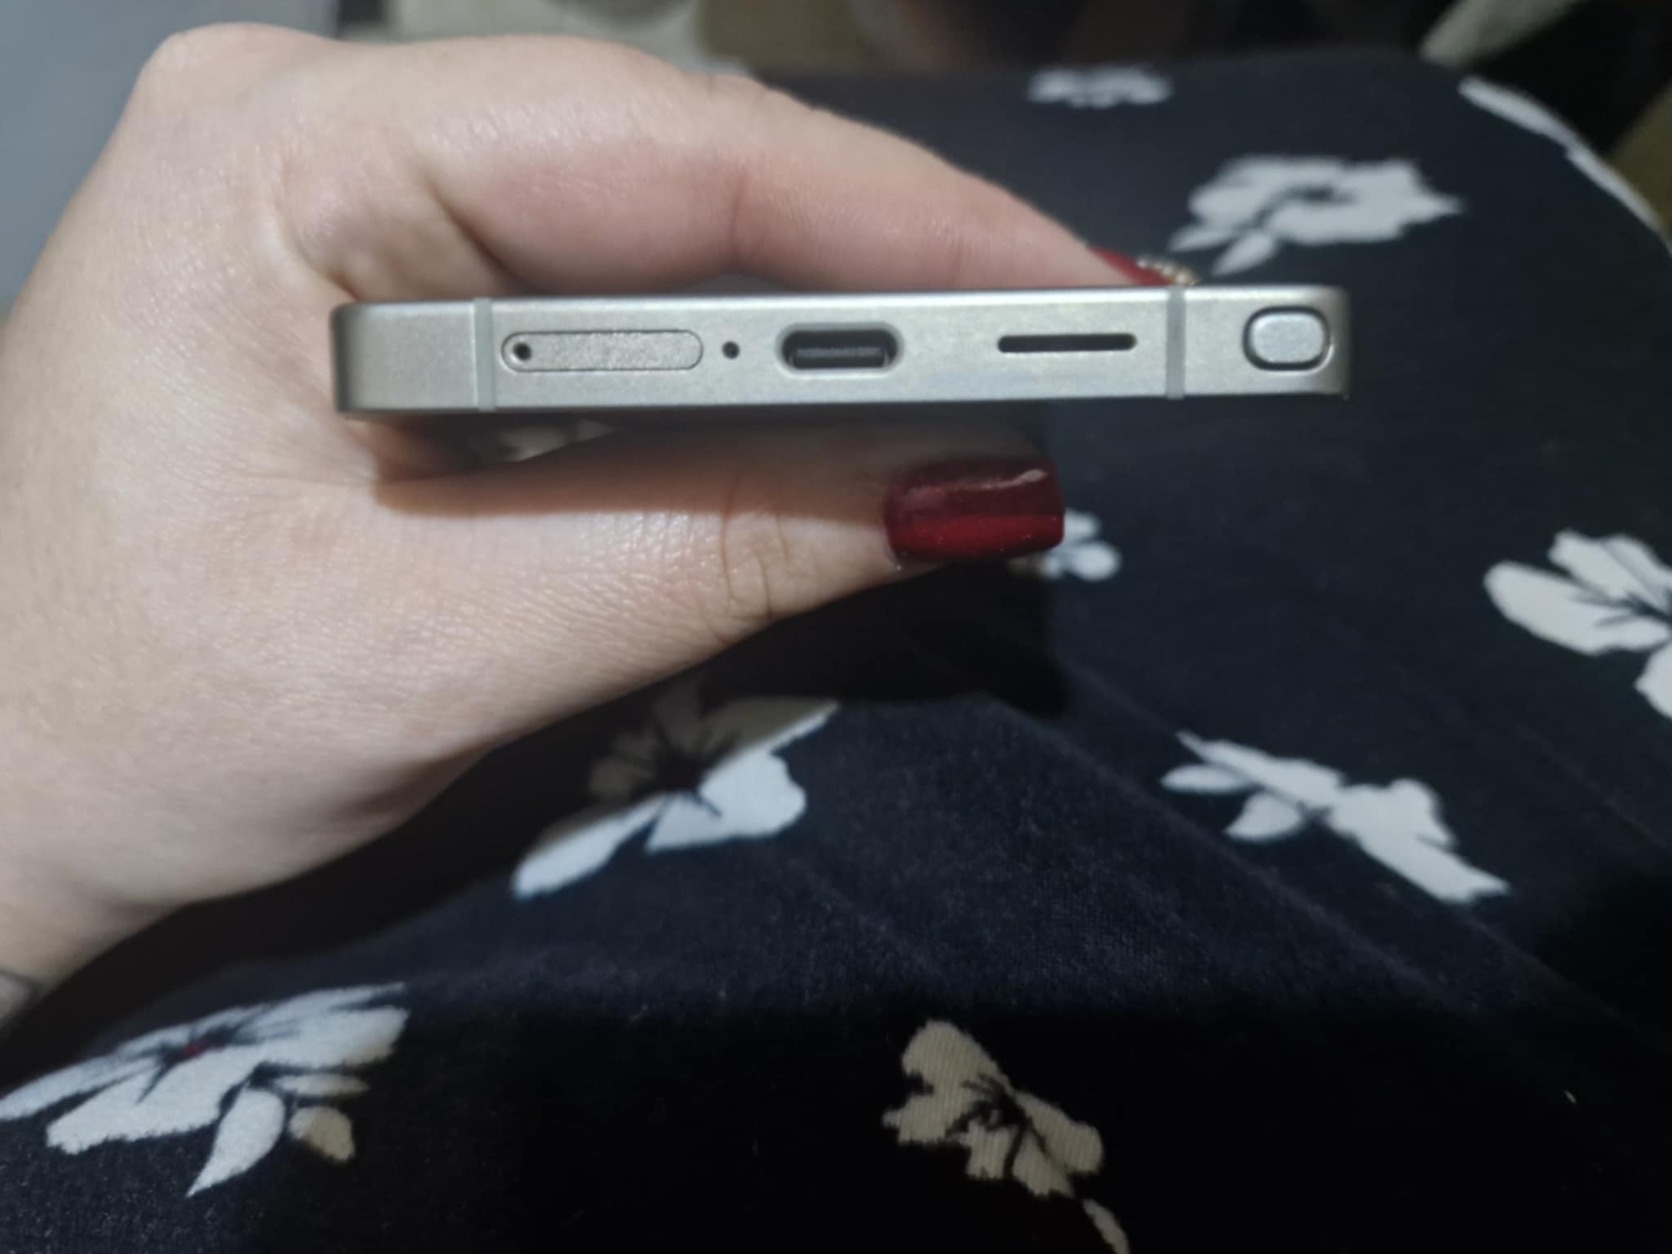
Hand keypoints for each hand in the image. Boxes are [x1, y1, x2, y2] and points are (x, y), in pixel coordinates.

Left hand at [0, 26, 1120, 982]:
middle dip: (885, 264)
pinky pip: (612, 291)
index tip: (1077, 296)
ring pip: (658, 226)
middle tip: (1085, 340)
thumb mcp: (437, 650)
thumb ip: (713, 555)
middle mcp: (319, 126)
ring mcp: (355, 194)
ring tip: (1004, 373)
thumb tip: (974, 486)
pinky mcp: (396, 279)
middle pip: (672, 165)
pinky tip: (848, 400)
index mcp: (277, 158)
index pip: (654, 144)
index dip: (893, 220)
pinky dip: (742, 361)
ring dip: (829, 315)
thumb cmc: (132, 730)